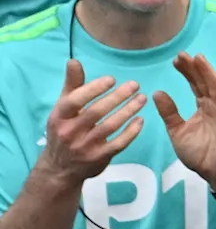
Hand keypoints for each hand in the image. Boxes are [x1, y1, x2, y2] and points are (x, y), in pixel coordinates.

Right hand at [38, 61, 146, 185]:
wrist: (60, 167)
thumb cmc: (64, 129)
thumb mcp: (62, 108)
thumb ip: (72, 85)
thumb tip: (74, 61)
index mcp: (59, 117)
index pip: (75, 100)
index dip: (94, 89)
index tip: (112, 79)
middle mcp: (70, 132)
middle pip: (96, 112)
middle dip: (117, 97)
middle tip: (135, 85)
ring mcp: (85, 146)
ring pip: (110, 126)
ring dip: (128, 111)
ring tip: (142, 98)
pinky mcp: (99, 157)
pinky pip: (119, 143)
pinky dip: (131, 131)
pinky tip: (141, 120)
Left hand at [153, 52, 215, 193]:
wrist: (214, 172)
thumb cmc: (198, 154)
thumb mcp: (177, 132)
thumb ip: (169, 113)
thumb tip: (156, 92)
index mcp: (202, 108)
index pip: (194, 85)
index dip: (187, 72)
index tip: (177, 60)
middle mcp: (214, 106)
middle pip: (205, 83)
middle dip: (196, 68)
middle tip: (184, 55)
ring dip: (209, 73)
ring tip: (199, 59)